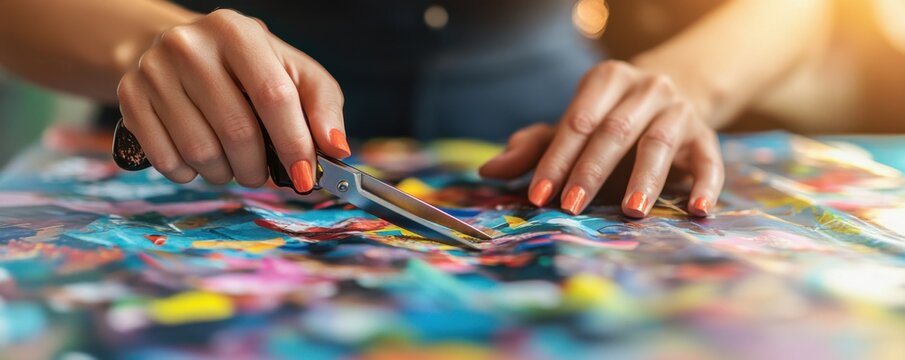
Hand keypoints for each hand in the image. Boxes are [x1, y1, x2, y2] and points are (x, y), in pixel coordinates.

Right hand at [117, 9, 348, 191]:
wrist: (180, 51)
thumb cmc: (250, 69)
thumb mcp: (293, 73)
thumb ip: (322, 107)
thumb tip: (336, 149)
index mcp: (237, 32)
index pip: (273, 96)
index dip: (294, 143)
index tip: (307, 176)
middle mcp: (190, 45)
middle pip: (236, 130)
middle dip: (259, 167)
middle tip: (264, 175)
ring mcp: (154, 70)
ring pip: (201, 151)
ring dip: (226, 174)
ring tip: (233, 165)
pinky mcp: (130, 96)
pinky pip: (167, 159)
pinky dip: (191, 174)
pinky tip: (200, 162)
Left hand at [479, 61, 723, 217]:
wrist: (668, 104)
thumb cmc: (607, 121)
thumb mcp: (570, 129)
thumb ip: (532, 148)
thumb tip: (488, 171)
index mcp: (607, 79)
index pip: (578, 121)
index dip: (556, 160)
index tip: (540, 196)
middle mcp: (646, 88)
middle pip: (615, 131)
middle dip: (591, 172)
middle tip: (572, 207)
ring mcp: (680, 110)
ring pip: (659, 143)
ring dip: (644, 179)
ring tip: (631, 212)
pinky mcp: (707, 137)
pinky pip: (710, 160)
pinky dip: (706, 185)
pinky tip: (698, 209)